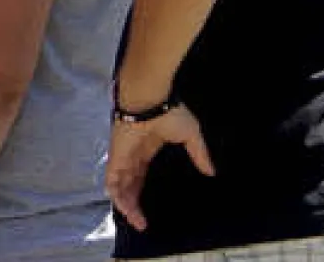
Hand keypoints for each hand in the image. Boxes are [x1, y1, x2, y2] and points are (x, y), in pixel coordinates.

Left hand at [105, 105, 215, 232]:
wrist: (148, 99)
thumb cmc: (168, 113)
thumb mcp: (190, 135)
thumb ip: (199, 153)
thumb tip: (211, 172)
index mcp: (146, 149)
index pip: (139, 175)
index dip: (141, 192)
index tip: (149, 208)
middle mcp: (132, 156)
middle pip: (129, 185)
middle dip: (133, 204)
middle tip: (142, 223)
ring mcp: (123, 157)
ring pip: (120, 186)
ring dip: (126, 205)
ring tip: (137, 222)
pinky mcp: (116, 157)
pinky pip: (113, 181)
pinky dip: (118, 196)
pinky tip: (126, 210)